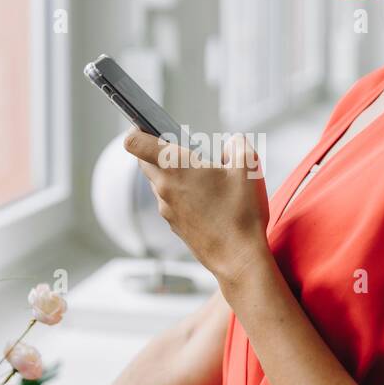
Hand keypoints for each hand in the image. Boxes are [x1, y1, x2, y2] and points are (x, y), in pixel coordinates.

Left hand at [123, 128, 271, 287]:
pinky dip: (181, 194)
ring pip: (159, 182)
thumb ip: (238, 145)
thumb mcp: (248, 169)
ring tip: (202, 174)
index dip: (136, 130)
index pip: (135, 143)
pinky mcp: (174, 225)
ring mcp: (166, 209)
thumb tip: (231, 142)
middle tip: (184, 148)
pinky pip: (170, 201)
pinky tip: (206, 197)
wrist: (238, 259)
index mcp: (176, 167)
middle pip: (145, 161)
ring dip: (172, 174)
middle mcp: (164, 188)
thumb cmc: (241, 214)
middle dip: (158, 150)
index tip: (145, 125)